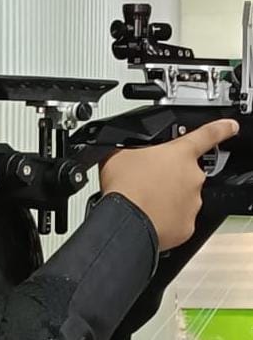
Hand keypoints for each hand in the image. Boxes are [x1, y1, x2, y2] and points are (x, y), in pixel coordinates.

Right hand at [99, 119, 238, 250]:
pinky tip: (147, 214)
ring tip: (142, 198)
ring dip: (165, 196)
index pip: (206, 135)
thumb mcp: (120, 154)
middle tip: (145, 180)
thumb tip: (128, 152)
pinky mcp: (187, 225)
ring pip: (181, 196)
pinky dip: (164, 216)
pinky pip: (177, 218)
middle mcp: (192, 177)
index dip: (220, 129)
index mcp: (179, 153)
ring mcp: (192, 202)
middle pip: (184, 171)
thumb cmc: (125, 187)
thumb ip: (134, 150)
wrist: (126, 221)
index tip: (230, 126)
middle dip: (168, 174)